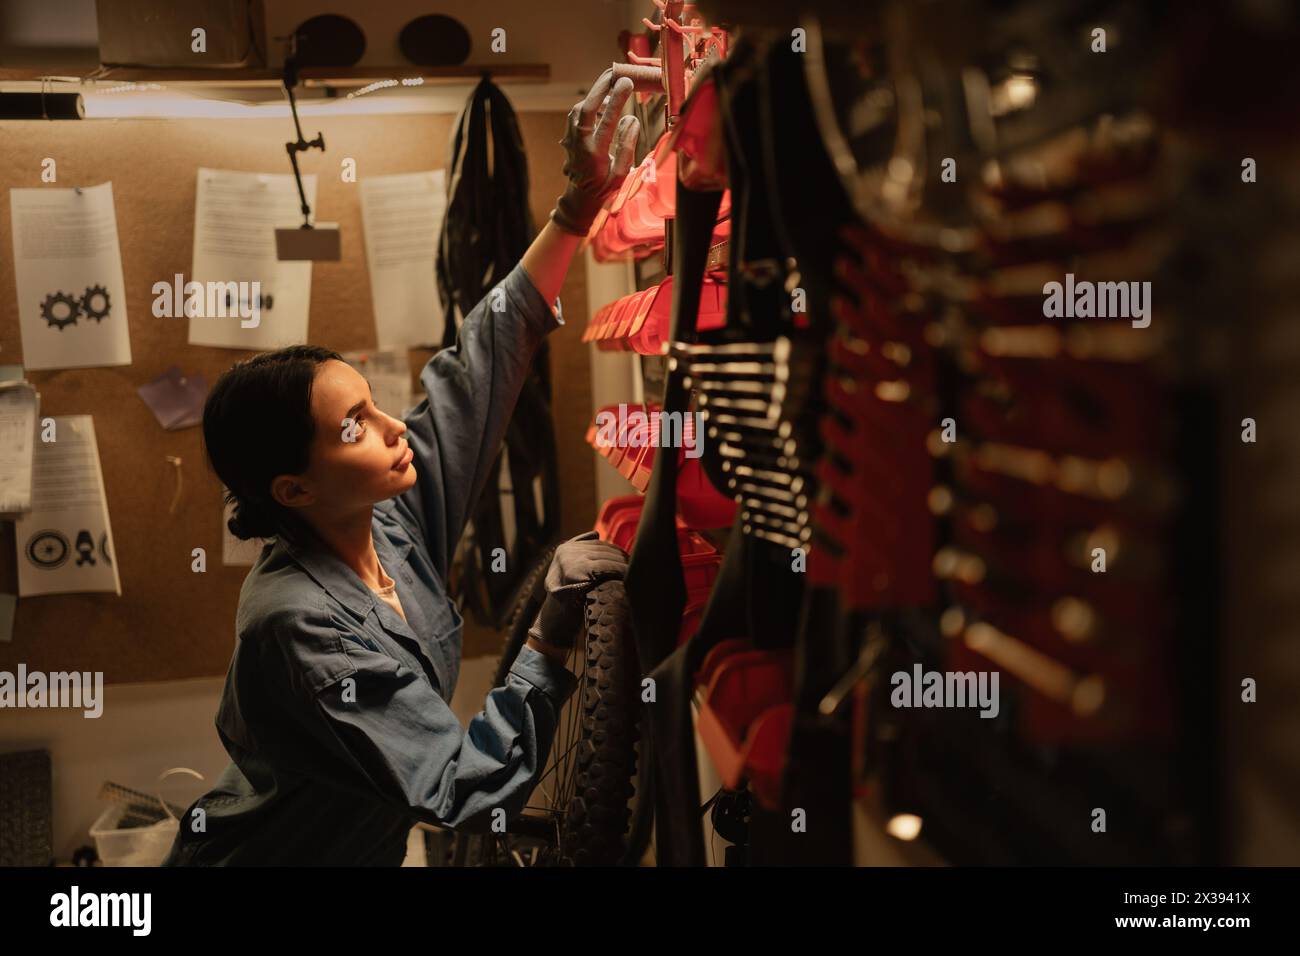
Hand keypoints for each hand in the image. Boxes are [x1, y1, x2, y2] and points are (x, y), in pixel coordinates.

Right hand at [527, 531, 628, 648]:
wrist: (555, 624)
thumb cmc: (567, 599)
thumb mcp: (568, 572)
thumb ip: (580, 552)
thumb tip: (596, 533)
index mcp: (565, 549)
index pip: (597, 543)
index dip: (615, 551)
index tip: (628, 559)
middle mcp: (566, 552)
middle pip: (603, 549)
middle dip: (621, 557)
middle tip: (637, 564)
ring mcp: (571, 561)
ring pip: (606, 557)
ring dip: (623, 564)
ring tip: (635, 570)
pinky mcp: (577, 572)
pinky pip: (606, 567)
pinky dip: (619, 571)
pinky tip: (628, 575)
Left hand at [550, 69, 640, 235]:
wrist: (581, 197)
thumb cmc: (605, 187)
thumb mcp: (621, 174)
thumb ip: (626, 147)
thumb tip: (631, 119)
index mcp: (594, 154)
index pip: (606, 121)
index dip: (617, 100)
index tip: (627, 83)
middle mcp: (579, 144)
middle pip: (586, 108)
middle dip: (600, 87)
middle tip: (614, 71)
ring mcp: (571, 139)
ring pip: (579, 109)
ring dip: (594, 94)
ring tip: (611, 82)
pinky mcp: (569, 135)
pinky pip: (576, 114)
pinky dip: (589, 103)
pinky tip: (602, 99)